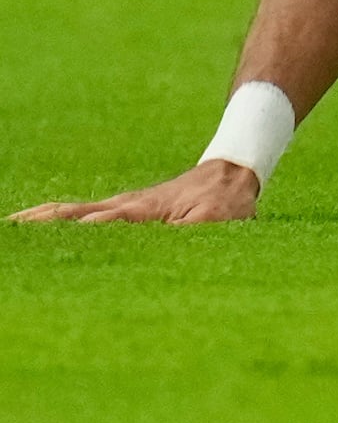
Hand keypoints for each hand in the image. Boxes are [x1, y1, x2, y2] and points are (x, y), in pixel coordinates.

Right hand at [11, 159, 260, 225]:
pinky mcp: (118, 210)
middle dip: (41, 227)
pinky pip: (77, 213)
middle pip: (71, 217)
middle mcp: (122, 207)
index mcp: (141, 212)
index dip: (73, 234)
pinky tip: (29, 224)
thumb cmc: (225, 204)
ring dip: (39, 222)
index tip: (45, 245)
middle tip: (11, 235)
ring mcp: (117, 207)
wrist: (230, 174)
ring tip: (9, 230)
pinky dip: (51, 217)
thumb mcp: (215, 221)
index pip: (98, 224)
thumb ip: (189, 234)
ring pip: (69, 213)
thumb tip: (164, 248)